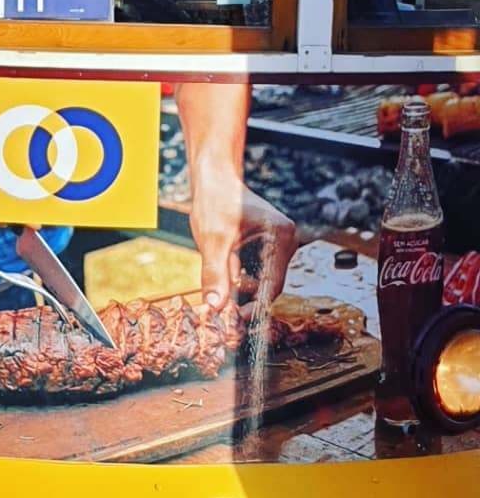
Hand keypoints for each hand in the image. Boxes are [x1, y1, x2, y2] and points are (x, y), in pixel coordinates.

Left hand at [188, 161, 296, 311]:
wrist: (212, 177)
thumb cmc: (215, 200)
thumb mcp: (212, 240)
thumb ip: (215, 273)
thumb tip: (215, 305)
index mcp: (281, 236)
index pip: (273, 283)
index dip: (256, 307)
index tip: (238, 320)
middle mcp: (285, 239)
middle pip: (269, 282)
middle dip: (249, 300)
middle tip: (229, 319)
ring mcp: (277, 242)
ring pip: (262, 277)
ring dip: (243, 290)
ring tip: (224, 302)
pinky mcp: (266, 243)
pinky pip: (256, 268)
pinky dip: (241, 278)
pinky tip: (225, 284)